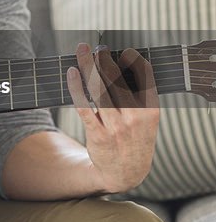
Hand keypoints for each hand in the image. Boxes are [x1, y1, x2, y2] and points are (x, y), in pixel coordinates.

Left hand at [66, 44, 159, 192]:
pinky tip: (72, 73)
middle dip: (105, 59)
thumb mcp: (146, 119)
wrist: (125, 173)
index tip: (124, 51)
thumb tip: (120, 61)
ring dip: (88, 66)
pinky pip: (84, 107)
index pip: (144, 77)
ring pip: (99, 90)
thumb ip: (138, 95)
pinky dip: (76, 87)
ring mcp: (116, 127)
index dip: (133, 60)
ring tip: (83, 51)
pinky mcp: (98, 135)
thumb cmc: (134, 138)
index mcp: (150, 111)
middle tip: (98, 48)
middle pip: (117, 80)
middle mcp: (134, 118)